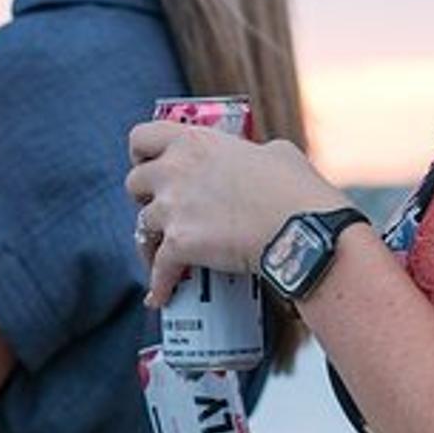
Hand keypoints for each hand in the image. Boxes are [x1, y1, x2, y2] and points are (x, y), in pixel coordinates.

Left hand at [125, 123, 349, 306]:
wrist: (299, 228)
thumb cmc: (295, 189)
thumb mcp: (277, 152)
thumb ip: (254, 152)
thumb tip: (260, 160)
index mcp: (194, 142)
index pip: (142, 137)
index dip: (141, 154)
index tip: (149, 164)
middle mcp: (175, 170)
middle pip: (134, 183)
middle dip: (145, 197)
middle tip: (163, 207)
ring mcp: (173, 208)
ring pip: (142, 227)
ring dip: (152, 240)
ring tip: (164, 253)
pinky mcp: (179, 244)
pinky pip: (158, 269)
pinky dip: (160, 284)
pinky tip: (161, 296)